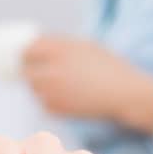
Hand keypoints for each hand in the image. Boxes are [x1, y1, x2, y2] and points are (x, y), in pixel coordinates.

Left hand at [22, 35, 152, 132]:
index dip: (28, 54)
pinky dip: (51, 102)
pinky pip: (44, 104)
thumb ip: (61, 45)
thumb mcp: (87, 46)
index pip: (27, 49)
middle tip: (43, 75)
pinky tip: (69, 99)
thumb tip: (39, 45)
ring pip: (34, 89)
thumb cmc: (110, 67)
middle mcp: (51, 68)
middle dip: (32, 72)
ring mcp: (52, 90)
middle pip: (26, 71)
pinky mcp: (56, 108)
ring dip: (41, 88)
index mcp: (59, 49)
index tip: (31, 58)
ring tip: (63, 87)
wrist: (126, 94)